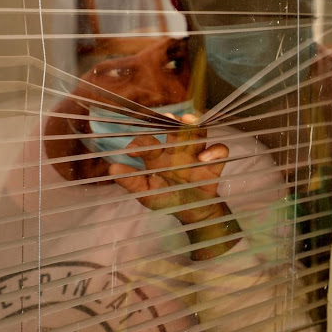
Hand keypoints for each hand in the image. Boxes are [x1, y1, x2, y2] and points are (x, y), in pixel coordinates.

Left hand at [109, 113, 240, 259]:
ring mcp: (196, 155)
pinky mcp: (213, 165)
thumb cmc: (166, 200)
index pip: (149, 140)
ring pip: (199, 133)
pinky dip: (214, 151)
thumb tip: (111, 168)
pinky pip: (220, 151)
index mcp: (159, 156)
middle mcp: (178, 151)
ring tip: (189, 121)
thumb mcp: (147, 194)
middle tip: (169, 118)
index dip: (140, 142)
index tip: (132, 152)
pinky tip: (203, 158)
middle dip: (174, 121)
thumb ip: (131, 182)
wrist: (192, 213)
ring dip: (195, 125)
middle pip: (177, 129)